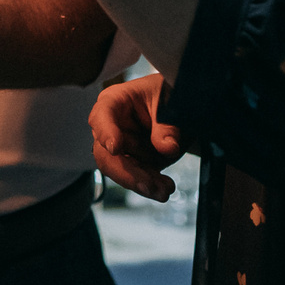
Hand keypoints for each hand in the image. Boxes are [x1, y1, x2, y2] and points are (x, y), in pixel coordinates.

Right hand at [90, 75, 183, 201]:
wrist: (183, 107)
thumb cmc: (169, 94)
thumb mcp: (172, 102)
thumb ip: (167, 125)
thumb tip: (167, 148)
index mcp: (115, 102)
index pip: (101, 116)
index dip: (105, 132)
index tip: (115, 148)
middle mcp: (112, 127)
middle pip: (105, 154)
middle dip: (127, 173)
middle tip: (147, 185)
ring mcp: (122, 147)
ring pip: (121, 172)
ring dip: (142, 184)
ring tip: (164, 190)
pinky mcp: (134, 163)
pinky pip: (137, 179)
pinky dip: (151, 186)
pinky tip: (165, 188)